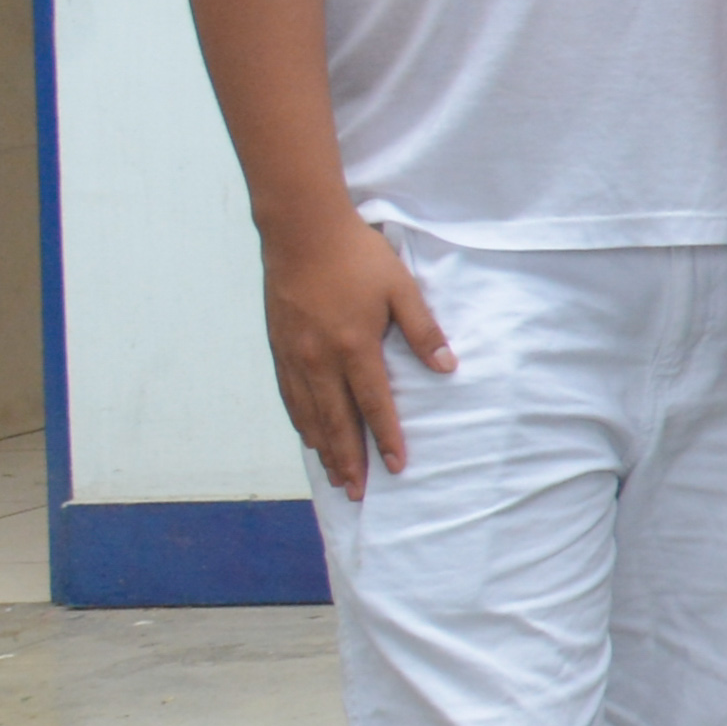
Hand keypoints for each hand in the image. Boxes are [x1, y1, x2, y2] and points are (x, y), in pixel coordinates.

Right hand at [258, 209, 454, 493]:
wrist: (301, 232)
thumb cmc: (358, 257)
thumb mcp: (400, 288)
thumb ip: (423, 330)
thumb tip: (447, 367)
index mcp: (353, 346)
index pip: (374, 404)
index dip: (386, 438)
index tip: (397, 466)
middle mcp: (319, 360)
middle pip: (336, 421)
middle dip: (350, 460)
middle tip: (358, 493)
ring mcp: (294, 356)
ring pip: (309, 415)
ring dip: (323, 449)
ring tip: (335, 476)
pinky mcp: (278, 349)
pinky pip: (289, 397)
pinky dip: (300, 423)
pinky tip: (308, 438)